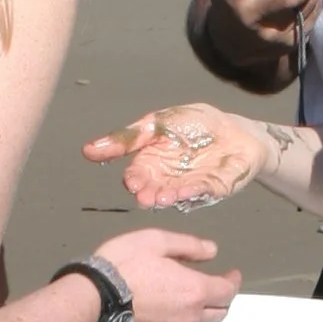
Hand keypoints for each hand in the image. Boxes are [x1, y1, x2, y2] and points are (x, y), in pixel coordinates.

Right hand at [85, 102, 272, 210]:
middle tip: (144, 196)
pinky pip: (202, 191)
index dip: (134, 179)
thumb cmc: (195, 125)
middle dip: (149, 193)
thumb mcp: (157, 123)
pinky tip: (185, 191)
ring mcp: (190, 186)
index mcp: (152, 163)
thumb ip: (127, 138)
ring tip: (162, 198)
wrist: (235, 130)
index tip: (131, 181)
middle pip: (154, 189)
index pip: (137, 174)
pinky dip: (193, 191)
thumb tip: (87, 150)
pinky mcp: (214, 189)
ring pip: (175, 195)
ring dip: (168, 197)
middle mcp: (168, 179)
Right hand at [94, 228, 240, 321]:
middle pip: (219, 313)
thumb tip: (212, 251)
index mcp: (195, 290)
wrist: (93, 300)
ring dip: (204, 311)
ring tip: (196, 297)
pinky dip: (184, 319)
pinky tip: (174, 308)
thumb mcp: (156, 241)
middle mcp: (189, 315)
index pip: (228, 291)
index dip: (233, 281)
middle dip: (224, 298)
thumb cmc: (124, 264)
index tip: (232, 273)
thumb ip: (189, 246)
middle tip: (219, 286)